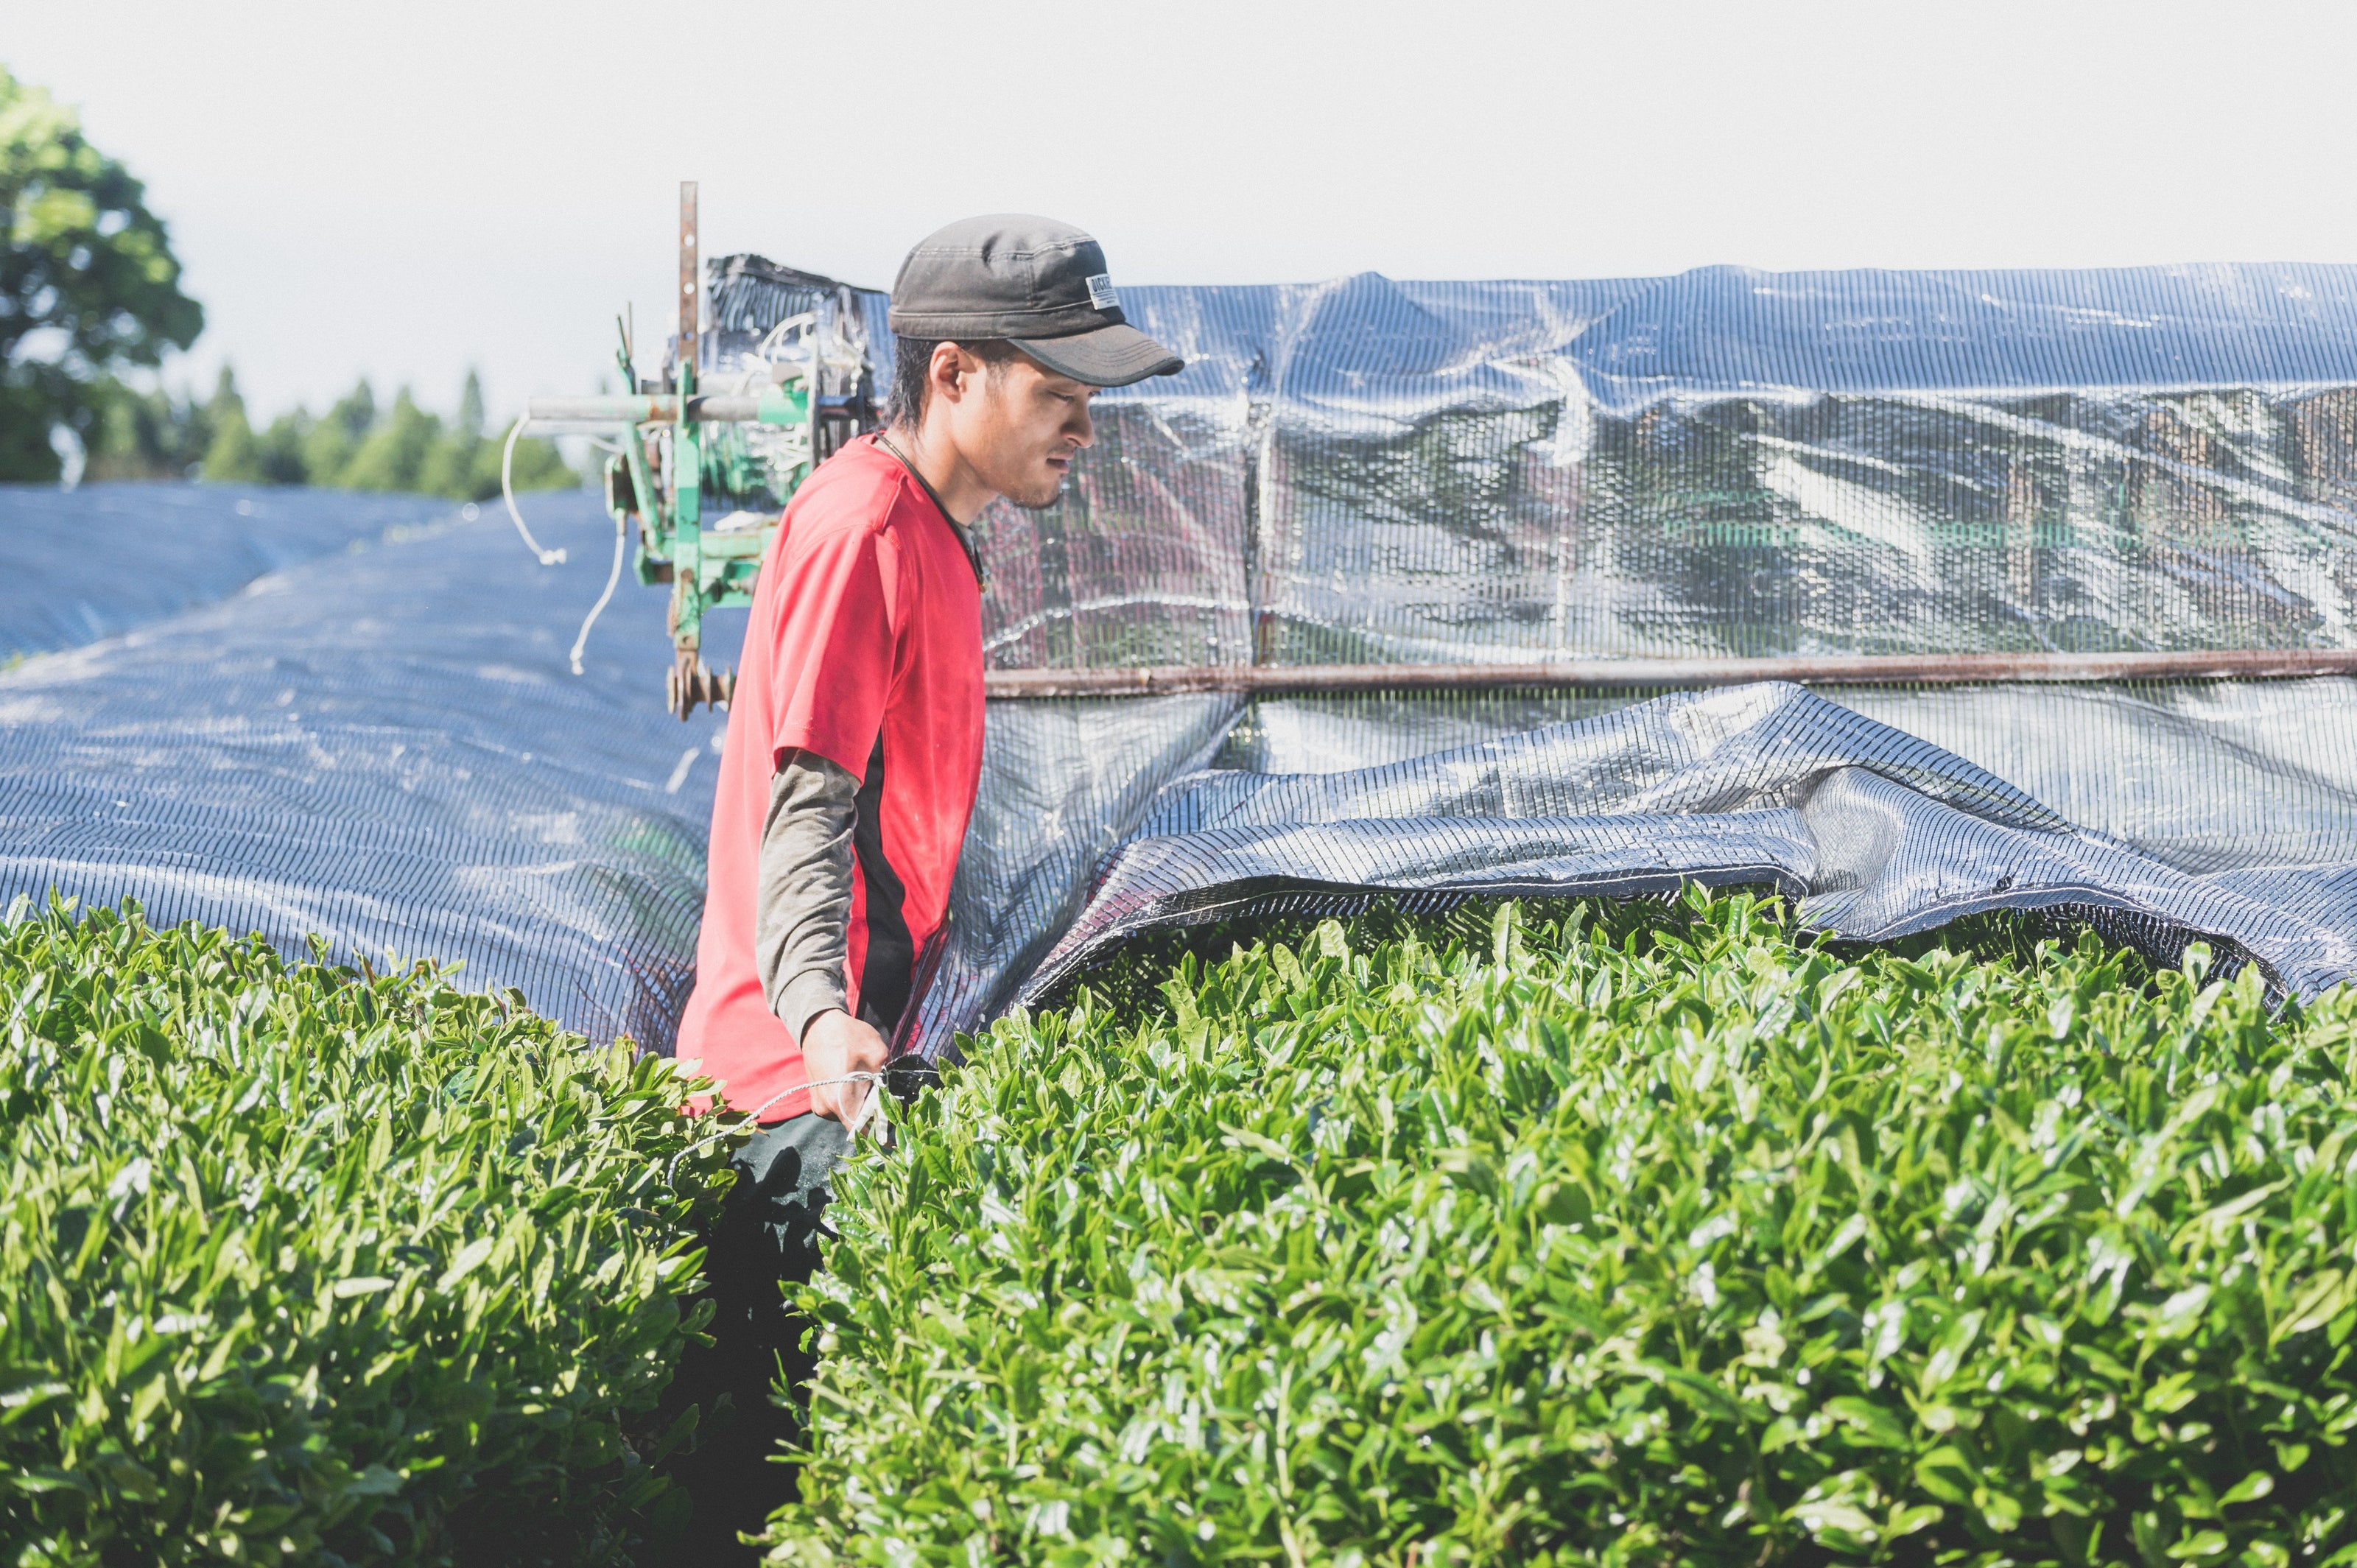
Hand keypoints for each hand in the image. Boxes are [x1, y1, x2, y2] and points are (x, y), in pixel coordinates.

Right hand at [800, 1009, 887, 1124]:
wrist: (819, 1024)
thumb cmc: (848, 1037)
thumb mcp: (878, 1055)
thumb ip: (886, 1081)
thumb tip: (892, 1097)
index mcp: (840, 1101)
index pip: (862, 1132)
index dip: (879, 1135)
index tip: (893, 1135)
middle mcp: (826, 1109)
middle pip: (856, 1123)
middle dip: (872, 1114)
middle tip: (885, 1097)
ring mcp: (819, 1105)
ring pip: (848, 1114)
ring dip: (860, 1105)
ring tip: (867, 1084)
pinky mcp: (816, 1099)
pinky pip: (838, 1107)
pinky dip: (849, 1099)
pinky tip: (855, 1081)